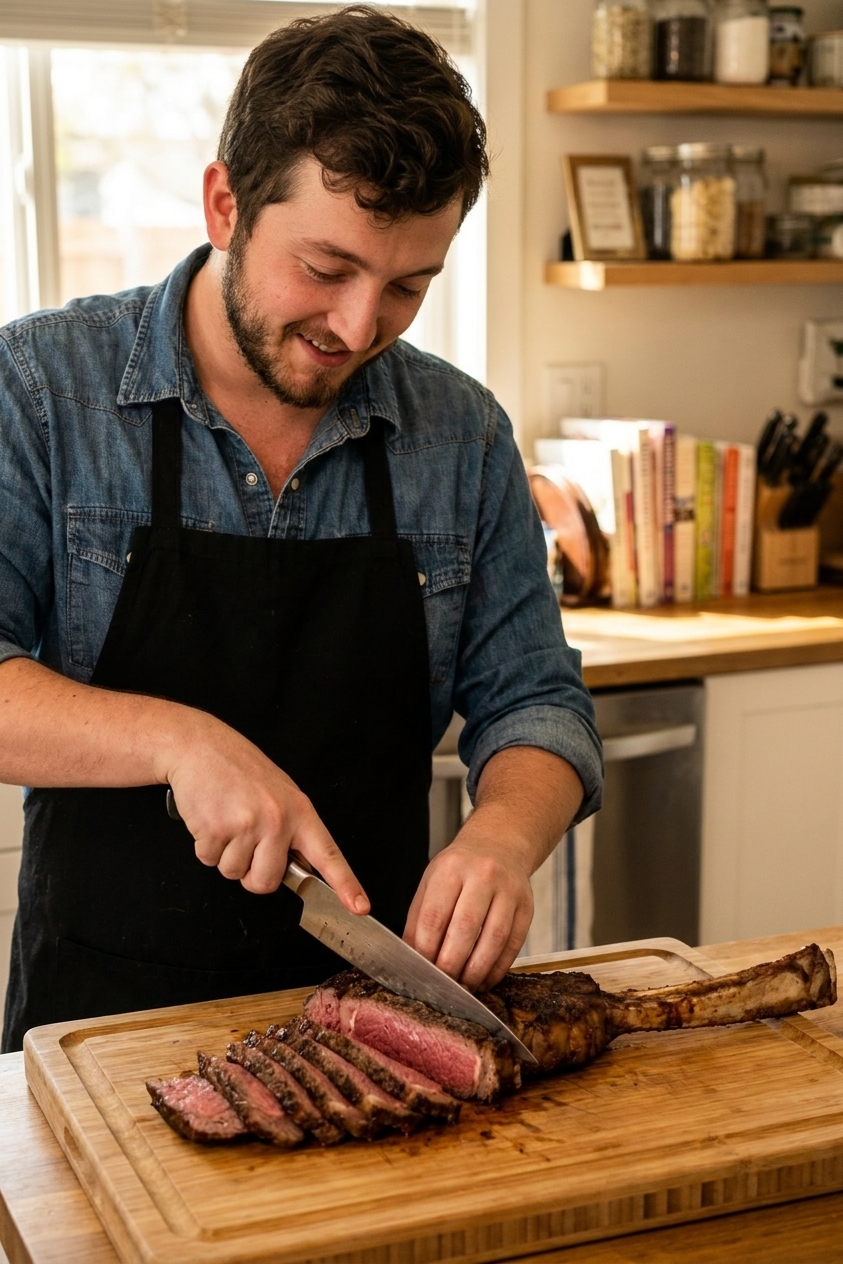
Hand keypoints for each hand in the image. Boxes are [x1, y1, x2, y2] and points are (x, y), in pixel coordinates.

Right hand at [165, 714, 369, 912]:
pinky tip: (210, 819)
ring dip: (225, 855)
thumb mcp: (280, 793)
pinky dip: (205, 846)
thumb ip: (291, 829)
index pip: (328, 854)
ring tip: (226, 820)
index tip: (359, 906)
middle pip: (266, 882)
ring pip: (233, 873)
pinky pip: (209, 861)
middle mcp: (277, 820)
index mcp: (299, 811)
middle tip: (244, 841)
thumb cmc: (239, 769)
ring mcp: (247, 825)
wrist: (200, 747)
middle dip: (250, 872)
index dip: (346, 884)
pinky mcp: (216, 830)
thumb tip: (297, 866)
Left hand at [403, 825, 533, 991]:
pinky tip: (485, 979)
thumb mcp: (432, 881)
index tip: (420, 972)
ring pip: (493, 939)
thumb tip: (412, 958)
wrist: (499, 845)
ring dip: (476, 971)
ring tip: (464, 987)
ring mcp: (508, 891)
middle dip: (451, 965)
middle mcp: (482, 876)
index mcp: (451, 869)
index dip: (426, 950)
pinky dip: (498, 968)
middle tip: (442, 985)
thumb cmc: (459, 869)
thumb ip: (419, 918)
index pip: (435, 917)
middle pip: (465, 929)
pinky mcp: (527, 907)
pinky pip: (514, 944)